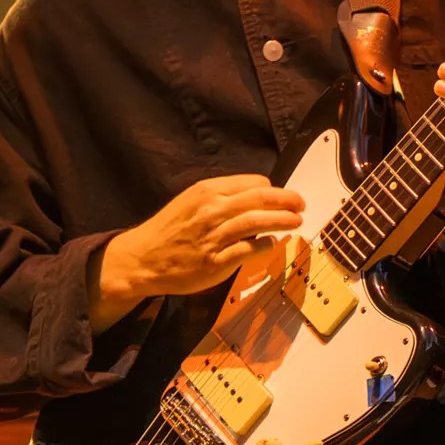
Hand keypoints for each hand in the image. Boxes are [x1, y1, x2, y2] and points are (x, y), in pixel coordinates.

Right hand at [100, 174, 305, 304]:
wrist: (143, 258)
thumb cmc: (170, 229)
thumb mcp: (192, 201)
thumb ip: (221, 197)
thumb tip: (256, 195)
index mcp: (207, 191)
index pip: (253, 183)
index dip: (273, 189)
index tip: (282, 197)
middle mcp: (212, 210)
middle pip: (260, 198)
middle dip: (287, 200)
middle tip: (301, 204)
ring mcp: (214, 236)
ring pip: (257, 222)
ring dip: (282, 220)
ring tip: (297, 221)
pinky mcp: (215, 262)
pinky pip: (247, 249)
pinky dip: (265, 245)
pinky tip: (273, 244)